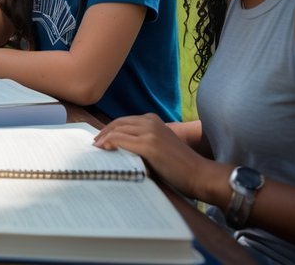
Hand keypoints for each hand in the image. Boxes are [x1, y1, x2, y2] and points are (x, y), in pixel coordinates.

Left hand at [93, 115, 219, 199]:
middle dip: (103, 133)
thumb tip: (118, 148)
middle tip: (94, 145)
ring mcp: (150, 132)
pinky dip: (108, 144)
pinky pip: (120, 140)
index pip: (123, 121)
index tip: (99, 140)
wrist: (200, 174)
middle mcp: (150, 121)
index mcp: (153, 120)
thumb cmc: (180, 166)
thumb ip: (142, 142)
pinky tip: (103, 150)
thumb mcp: (158, 147)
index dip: (109, 130)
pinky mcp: (149, 144)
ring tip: (96, 150)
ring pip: (116, 130)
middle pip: (117, 123)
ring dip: (103, 139)